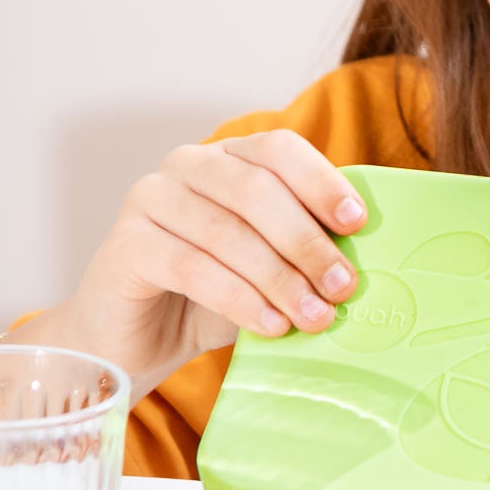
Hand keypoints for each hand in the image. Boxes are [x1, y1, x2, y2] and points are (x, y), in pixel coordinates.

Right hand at [22, 129, 367, 401]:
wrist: (137, 339)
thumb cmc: (214, 297)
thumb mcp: (270, 266)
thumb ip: (305, 251)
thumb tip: (365, 261)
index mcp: (229, 157)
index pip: (280, 150)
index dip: (321, 183)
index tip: (357, 223)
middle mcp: (187, 166)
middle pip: (257, 190)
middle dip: (308, 242)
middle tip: (343, 287)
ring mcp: (150, 199)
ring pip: (228, 233)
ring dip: (281, 279)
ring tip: (316, 317)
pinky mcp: (125, 244)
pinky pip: (192, 268)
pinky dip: (240, 299)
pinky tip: (271, 325)